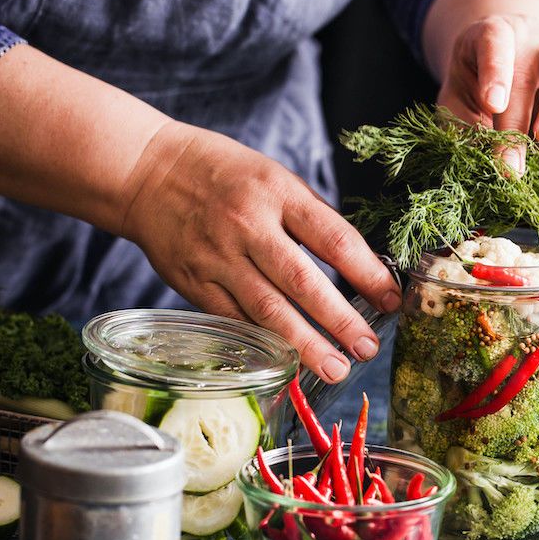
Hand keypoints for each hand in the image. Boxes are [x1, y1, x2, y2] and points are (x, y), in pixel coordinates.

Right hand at [120, 122, 401, 382]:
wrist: (146, 171)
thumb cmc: (223, 173)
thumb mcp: (274, 177)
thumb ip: (310, 219)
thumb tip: (357, 265)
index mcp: (278, 193)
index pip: (333, 239)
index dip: (368, 273)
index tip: (392, 300)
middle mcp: (249, 226)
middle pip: (303, 282)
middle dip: (340, 321)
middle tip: (367, 349)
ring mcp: (218, 258)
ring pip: (267, 310)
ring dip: (305, 345)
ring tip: (335, 369)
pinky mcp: (194, 283)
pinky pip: (235, 320)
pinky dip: (263, 344)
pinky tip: (287, 363)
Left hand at [438, 15, 538, 172]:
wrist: (502, 72)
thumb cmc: (476, 89)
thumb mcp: (457, 104)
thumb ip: (462, 127)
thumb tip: (477, 162)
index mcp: (490, 36)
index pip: (494, 41)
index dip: (495, 71)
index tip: (493, 105)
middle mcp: (528, 37)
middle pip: (533, 62)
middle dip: (524, 114)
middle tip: (514, 158)